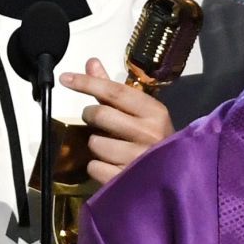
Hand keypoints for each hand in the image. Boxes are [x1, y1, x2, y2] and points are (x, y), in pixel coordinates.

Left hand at [59, 59, 172, 185]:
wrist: (177, 178)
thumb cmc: (154, 142)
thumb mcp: (141, 114)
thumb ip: (113, 90)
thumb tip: (92, 63)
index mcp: (155, 112)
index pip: (115, 91)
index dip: (87, 82)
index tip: (66, 78)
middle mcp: (149, 133)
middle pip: (100, 114)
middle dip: (91, 116)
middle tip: (97, 121)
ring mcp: (138, 159)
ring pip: (94, 143)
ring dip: (96, 145)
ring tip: (112, 149)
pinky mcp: (126, 180)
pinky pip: (94, 167)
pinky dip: (97, 167)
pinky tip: (112, 167)